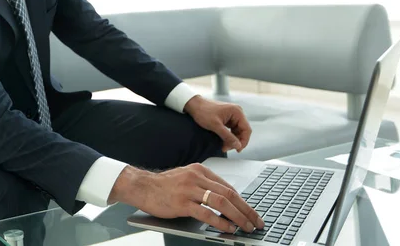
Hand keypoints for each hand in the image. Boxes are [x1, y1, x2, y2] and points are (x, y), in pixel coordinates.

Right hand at [109, 163, 263, 232]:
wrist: (142, 186)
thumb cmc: (164, 185)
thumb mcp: (187, 178)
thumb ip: (204, 186)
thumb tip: (225, 202)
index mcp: (200, 170)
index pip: (228, 187)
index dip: (243, 201)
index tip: (252, 212)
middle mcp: (197, 177)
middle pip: (229, 194)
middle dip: (246, 210)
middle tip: (256, 222)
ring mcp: (189, 190)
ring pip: (221, 203)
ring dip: (238, 216)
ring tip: (246, 227)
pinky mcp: (182, 203)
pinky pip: (206, 213)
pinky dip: (220, 222)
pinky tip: (228, 229)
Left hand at [184, 95, 251, 152]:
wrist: (194, 105)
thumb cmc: (203, 112)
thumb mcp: (215, 126)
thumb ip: (228, 136)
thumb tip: (238, 146)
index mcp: (237, 112)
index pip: (246, 129)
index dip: (243, 141)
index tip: (237, 149)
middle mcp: (237, 113)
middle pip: (242, 131)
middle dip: (236, 141)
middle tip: (227, 148)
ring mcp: (232, 116)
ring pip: (237, 132)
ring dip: (232, 140)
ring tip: (224, 147)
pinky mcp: (227, 119)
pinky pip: (232, 130)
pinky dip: (228, 137)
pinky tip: (223, 142)